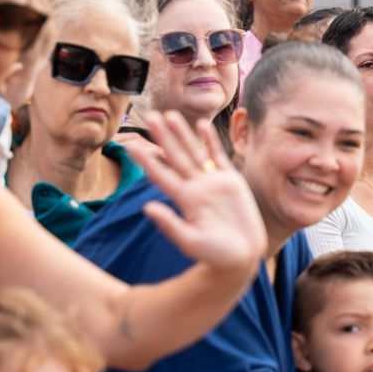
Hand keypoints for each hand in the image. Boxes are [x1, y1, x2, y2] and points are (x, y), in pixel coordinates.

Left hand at [127, 110, 266, 274]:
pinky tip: (202, 125)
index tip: (130, 146)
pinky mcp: (231, 182)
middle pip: (176, 156)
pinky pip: (218, 157)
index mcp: (185, 200)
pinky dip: (210, 141)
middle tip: (149, 115)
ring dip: (182, 133)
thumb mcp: (192, 243)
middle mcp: (196, 187)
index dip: (147, 160)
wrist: (242, 258)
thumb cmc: (216, 256)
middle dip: (163, 136)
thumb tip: (146, 207)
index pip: (161, 175)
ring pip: (194, 152)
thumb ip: (170, 225)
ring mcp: (213, 183)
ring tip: (170, 114)